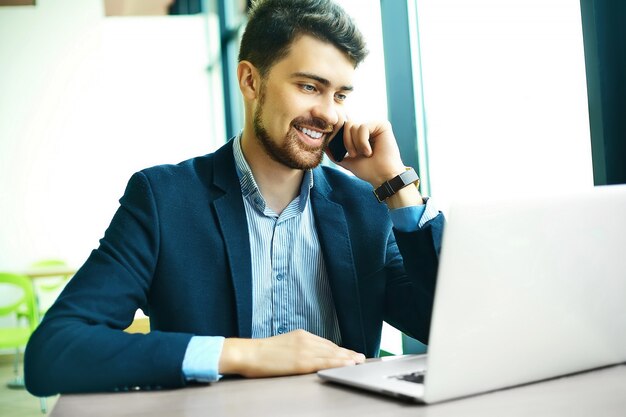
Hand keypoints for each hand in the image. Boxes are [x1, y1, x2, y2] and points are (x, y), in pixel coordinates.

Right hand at [218, 329, 364, 377]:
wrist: (247, 353)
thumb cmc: (261, 353)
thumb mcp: (283, 345)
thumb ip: (297, 348)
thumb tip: (308, 356)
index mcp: (300, 335)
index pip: (326, 343)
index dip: (339, 350)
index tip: (350, 353)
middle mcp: (305, 339)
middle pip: (331, 348)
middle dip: (347, 354)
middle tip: (360, 358)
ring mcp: (304, 349)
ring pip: (331, 354)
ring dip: (347, 358)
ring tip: (359, 362)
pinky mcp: (301, 361)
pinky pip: (324, 362)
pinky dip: (338, 363)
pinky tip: (347, 365)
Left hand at [327, 120, 404, 186]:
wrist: (382, 176)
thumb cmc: (368, 170)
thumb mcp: (348, 161)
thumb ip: (336, 154)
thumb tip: (325, 146)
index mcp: (359, 135)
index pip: (344, 128)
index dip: (340, 137)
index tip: (343, 151)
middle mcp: (367, 128)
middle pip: (346, 125)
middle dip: (346, 142)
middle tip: (354, 154)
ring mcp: (375, 126)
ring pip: (353, 126)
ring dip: (355, 144)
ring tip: (365, 154)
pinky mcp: (382, 125)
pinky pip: (363, 127)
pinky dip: (363, 142)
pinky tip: (370, 151)